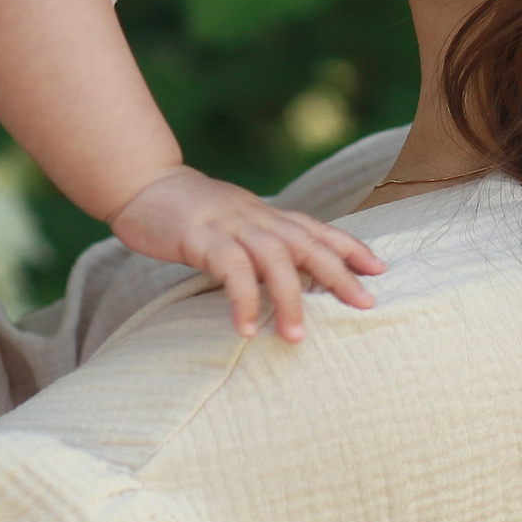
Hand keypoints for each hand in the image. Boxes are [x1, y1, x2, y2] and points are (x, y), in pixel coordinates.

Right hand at [107, 166, 383, 341]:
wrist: (142, 183)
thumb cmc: (187, 212)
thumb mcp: (232, 223)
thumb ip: (258, 243)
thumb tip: (286, 276)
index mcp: (265, 215)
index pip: (316, 228)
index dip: (349, 246)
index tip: (379, 269)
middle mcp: (256, 217)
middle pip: (308, 243)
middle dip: (339, 274)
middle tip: (365, 305)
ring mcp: (230, 225)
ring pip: (274, 258)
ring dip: (290, 298)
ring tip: (296, 338)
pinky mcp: (201, 236)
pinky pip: (230, 269)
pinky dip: (243, 299)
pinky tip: (247, 328)